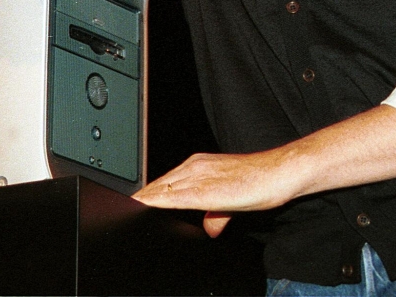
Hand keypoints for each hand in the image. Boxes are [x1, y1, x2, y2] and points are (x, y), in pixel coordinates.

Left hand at [132, 149, 302, 236]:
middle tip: (118, 211)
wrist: (277, 173)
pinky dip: (158, 203)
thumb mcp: (232, 200)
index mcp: (198, 166)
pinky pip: (175, 198)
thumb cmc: (259, 182)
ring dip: (144, 202)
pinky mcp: (205, 190)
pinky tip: (145, 209)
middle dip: (141, 200)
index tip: (132, 206)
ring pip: (161, 190)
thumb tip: (210, 229)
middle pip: (157, 186)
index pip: (164, 183)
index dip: (147, 196)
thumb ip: (217, 214)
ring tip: (124, 212)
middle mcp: (194, 167)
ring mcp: (198, 177)